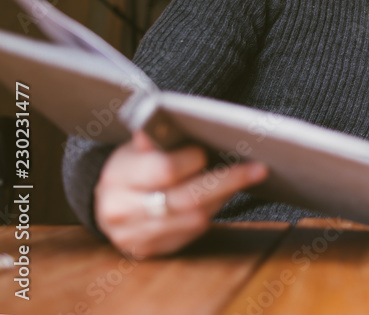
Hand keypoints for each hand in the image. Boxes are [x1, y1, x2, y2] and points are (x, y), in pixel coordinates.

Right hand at [94, 130, 267, 258]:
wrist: (108, 203)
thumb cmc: (132, 167)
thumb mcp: (136, 147)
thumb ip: (153, 137)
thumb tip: (164, 117)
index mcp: (119, 178)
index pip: (165, 170)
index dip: (192, 160)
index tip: (208, 151)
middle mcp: (123, 211)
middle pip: (187, 199)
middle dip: (228, 181)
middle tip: (258, 168)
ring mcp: (136, 236)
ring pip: (194, 218)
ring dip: (223, 197)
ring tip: (244, 178)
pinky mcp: (151, 251)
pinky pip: (191, 234)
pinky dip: (212, 213)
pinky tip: (222, 196)